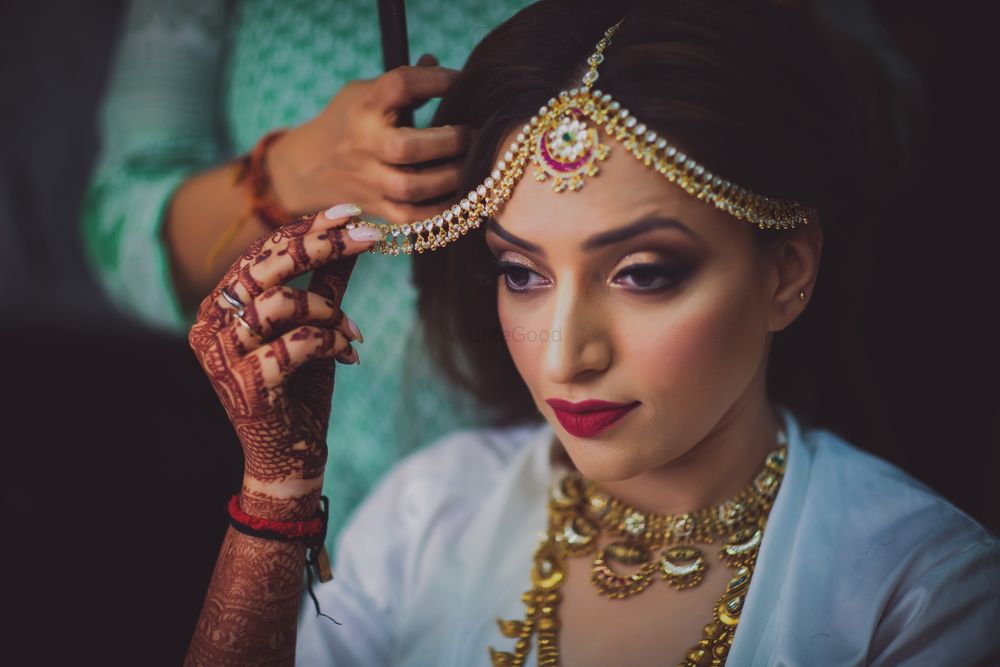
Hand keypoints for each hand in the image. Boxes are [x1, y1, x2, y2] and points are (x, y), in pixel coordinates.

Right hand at [188, 205, 380, 502]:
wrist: (288, 459)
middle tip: (367, 238)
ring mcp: (224, 357)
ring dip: (328, 310)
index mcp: (220, 307)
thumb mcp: (314, 329)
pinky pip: (296, 343)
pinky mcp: (248, 385)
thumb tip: (353, 237)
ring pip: (279, 303)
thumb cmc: (298, 392)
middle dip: (320, 246)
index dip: (306, 229)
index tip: (351, 213)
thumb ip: (326, 285)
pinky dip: (331, 342)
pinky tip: (350, 356)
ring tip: (352, 331)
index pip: (262, 253)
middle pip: (264, 267)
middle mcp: (210, 326)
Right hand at [268, 55, 472, 225]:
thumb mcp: (363, 94)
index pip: (401, 85)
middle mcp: (363, 145)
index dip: (436, 79)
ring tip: (472, 165)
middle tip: (474, 134)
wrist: (305, 168)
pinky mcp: (375, 208)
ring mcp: (367, 180)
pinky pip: (411, 216)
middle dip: (450, 141)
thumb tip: (436, 61)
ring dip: (450, 177)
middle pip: (408, 146)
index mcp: (363, 106)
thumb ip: (400, 84)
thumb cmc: (347, 124)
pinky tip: (459, 195)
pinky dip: (439, 209)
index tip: (462, 80)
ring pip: (412, 186)